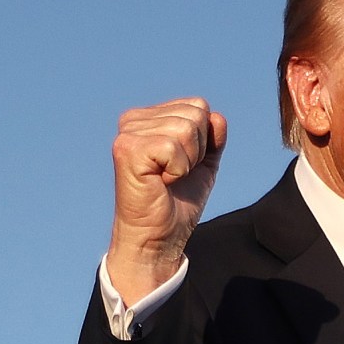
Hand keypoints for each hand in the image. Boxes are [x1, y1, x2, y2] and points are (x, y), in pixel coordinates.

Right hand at [106, 97, 226, 304]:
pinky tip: (160, 182)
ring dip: (186, 162)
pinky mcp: (127, 150)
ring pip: (186, 129)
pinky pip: (172, 147)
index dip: (203, 141)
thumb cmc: (176, 203)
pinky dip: (176, 170)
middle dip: (197, 151)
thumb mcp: (203, 165)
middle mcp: (134, 120)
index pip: (197, 106)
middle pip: (195, 114)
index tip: (181, 166)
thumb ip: (212, 138)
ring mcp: (128, 133)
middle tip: (174, 175)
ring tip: (166, 179)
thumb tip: (216, 117)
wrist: (160, 238)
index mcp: (148, 118)